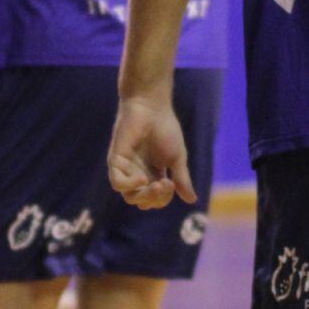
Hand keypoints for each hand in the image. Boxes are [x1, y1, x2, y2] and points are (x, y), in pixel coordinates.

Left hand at [107, 91, 196, 209]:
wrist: (151, 107)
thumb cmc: (165, 128)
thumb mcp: (177, 158)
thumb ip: (182, 179)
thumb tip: (192, 200)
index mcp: (152, 174)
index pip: (156, 198)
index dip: (164, 198)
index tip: (172, 183)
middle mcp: (138, 174)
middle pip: (142, 200)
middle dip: (155, 199)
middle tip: (165, 184)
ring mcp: (126, 168)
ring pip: (130, 196)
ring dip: (145, 196)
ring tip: (156, 184)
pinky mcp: (116, 160)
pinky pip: (117, 183)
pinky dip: (129, 186)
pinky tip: (142, 179)